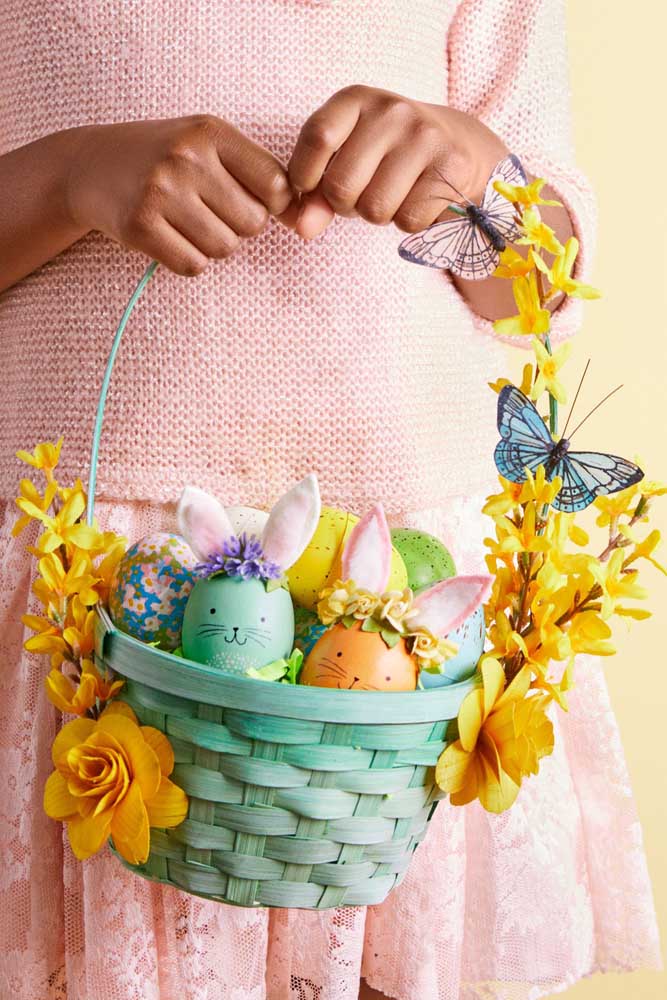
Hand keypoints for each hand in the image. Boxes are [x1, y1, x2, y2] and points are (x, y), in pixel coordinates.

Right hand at [66, 115, 293, 274]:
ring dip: (213, 245)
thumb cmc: (165, 158)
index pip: (276, 185)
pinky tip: (169, 237)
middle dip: (238, 226)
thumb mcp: (208, 147)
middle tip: (209, 211)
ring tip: (187, 222)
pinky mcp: (140, 227)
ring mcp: (160, 192)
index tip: (247, 199)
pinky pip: (194, 265)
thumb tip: (305, 218)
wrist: (90, 166)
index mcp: (210, 132)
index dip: (271, 204)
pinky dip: (188, 259)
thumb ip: (258, 175)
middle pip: (252, 224)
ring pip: (224, 248)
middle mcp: (185, 158)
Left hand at [286, 85, 507, 238]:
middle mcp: (392, 110)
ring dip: (378, 215)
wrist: (457, 145)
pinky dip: (407, 222)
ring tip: (392, 194)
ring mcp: (425, 136)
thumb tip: (304, 228)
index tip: (311, 187)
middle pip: (342, 186)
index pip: (318, 137)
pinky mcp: (451, 166)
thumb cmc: (387, 156)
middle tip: (363, 193)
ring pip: (374, 209)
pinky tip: (417, 199)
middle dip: (345, 205)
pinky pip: (408, 219)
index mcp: (357, 99)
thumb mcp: (347, 160)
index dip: (305, 175)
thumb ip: (317, 193)